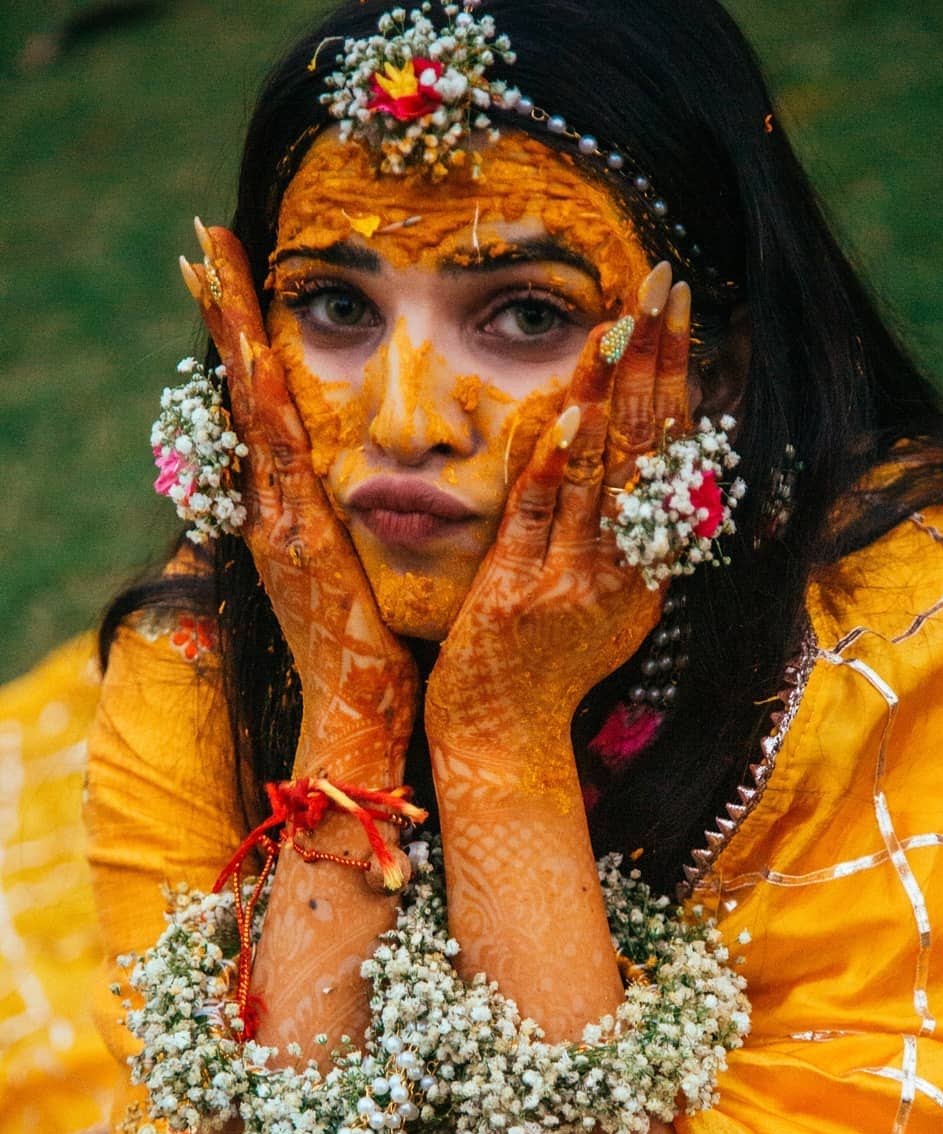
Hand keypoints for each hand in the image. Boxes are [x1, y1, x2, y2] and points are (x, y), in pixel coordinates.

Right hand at [180, 223, 417, 780]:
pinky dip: (268, 411)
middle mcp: (270, 505)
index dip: (244, 338)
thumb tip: (352, 479)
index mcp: (287, 505)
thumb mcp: (352, 565)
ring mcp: (278, 522)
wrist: (358, 711)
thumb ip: (341, 519)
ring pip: (250, 412)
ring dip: (231, 338)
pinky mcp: (301, 545)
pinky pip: (282, 466)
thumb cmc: (368, 642)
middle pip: (240, 391)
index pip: (260, 404)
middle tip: (202, 240)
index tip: (230, 274)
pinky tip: (261, 358)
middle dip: (222, 315)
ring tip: (208, 265)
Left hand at [425, 263, 691, 764]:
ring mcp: (577, 585)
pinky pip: (544, 521)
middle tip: (665, 283)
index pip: (673, 456)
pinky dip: (559, 466)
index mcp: (648, 568)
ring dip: (615, 395)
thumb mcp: (601, 598)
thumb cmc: (544, 667)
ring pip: (605, 478)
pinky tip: (571, 412)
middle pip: (651, 453)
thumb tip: (629, 452)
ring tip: (623, 323)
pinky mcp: (523, 598)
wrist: (503, 740)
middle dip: (659, 361)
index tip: (680, 312)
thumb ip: (619, 533)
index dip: (679, 380)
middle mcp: (626, 572)